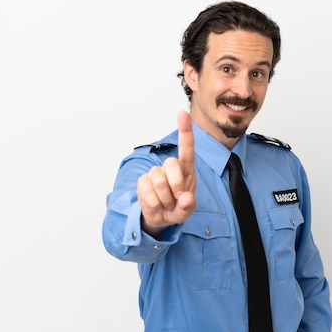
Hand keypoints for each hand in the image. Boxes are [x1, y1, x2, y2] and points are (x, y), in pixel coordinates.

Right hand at [137, 111, 196, 235]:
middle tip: (177, 200)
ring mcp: (155, 173)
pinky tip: (157, 205)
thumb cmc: (178, 208)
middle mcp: (170, 167)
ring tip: (167, 204)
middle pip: (172, 164)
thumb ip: (189, 206)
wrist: (160, 218)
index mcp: (186, 169)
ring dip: (165, 199)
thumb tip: (187, 198)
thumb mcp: (187, 210)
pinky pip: (147, 191)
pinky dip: (154, 203)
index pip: (186, 147)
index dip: (185, 130)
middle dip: (177, 185)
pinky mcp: (143, 182)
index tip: (182, 113)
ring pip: (159, 180)